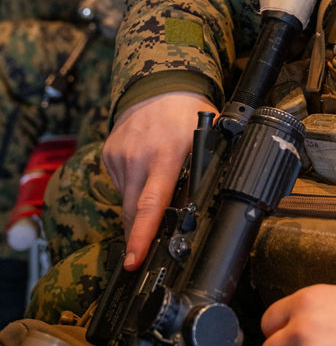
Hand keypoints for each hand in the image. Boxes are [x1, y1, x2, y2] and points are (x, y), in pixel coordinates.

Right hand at [102, 91, 218, 268]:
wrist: (159, 86)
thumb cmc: (189, 114)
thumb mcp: (208, 139)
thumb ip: (209, 169)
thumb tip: (216, 205)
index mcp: (167, 155)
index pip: (152, 203)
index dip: (142, 235)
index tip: (135, 259)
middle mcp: (139, 156)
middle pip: (133, 211)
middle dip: (137, 236)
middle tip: (143, 253)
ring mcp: (120, 156)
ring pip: (126, 200)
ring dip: (138, 207)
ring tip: (157, 188)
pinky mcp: (108, 155)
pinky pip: (120, 184)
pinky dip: (132, 186)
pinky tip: (146, 171)